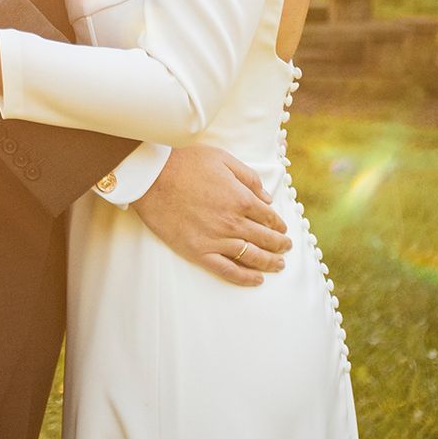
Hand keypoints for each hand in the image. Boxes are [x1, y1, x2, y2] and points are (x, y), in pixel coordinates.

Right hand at [128, 146, 291, 285]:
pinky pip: (228, 270)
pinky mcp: (199, 252)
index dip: (279, 224)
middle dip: (280, 244)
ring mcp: (217, 239)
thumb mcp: (222, 158)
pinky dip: (245, 277)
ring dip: (270, 262)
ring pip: (252, 256)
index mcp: (242, 199)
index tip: (282, 228)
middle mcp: (234, 223)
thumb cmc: (184, 163)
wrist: (151, 178)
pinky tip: (256, 280)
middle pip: (266, 239)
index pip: (269, 217)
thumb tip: (267, 197)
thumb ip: (249, 177)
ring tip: (278, 265)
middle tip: (286, 247)